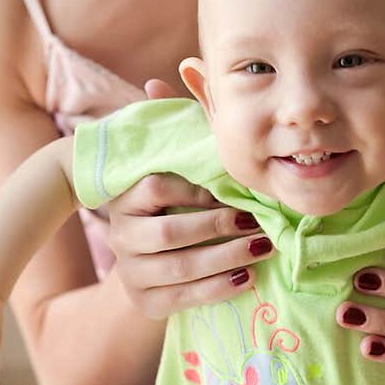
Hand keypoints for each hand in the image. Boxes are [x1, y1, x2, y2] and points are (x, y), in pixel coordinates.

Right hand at [105, 77, 274, 319]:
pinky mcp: (146, 303)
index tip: (231, 188)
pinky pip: (184, 298)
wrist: (150, 260)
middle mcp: (121, 235)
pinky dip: (219, 288)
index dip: (195, 190)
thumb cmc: (172, 201)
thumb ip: (173, 124)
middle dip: (218, 226)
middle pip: (169, 234)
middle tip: (257, 220)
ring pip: (180, 268)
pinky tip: (248, 278)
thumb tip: (157, 81)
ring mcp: (131, 272)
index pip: (155, 187)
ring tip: (262, 247)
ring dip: (226, 258)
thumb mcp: (172, 163)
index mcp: (126, 196)